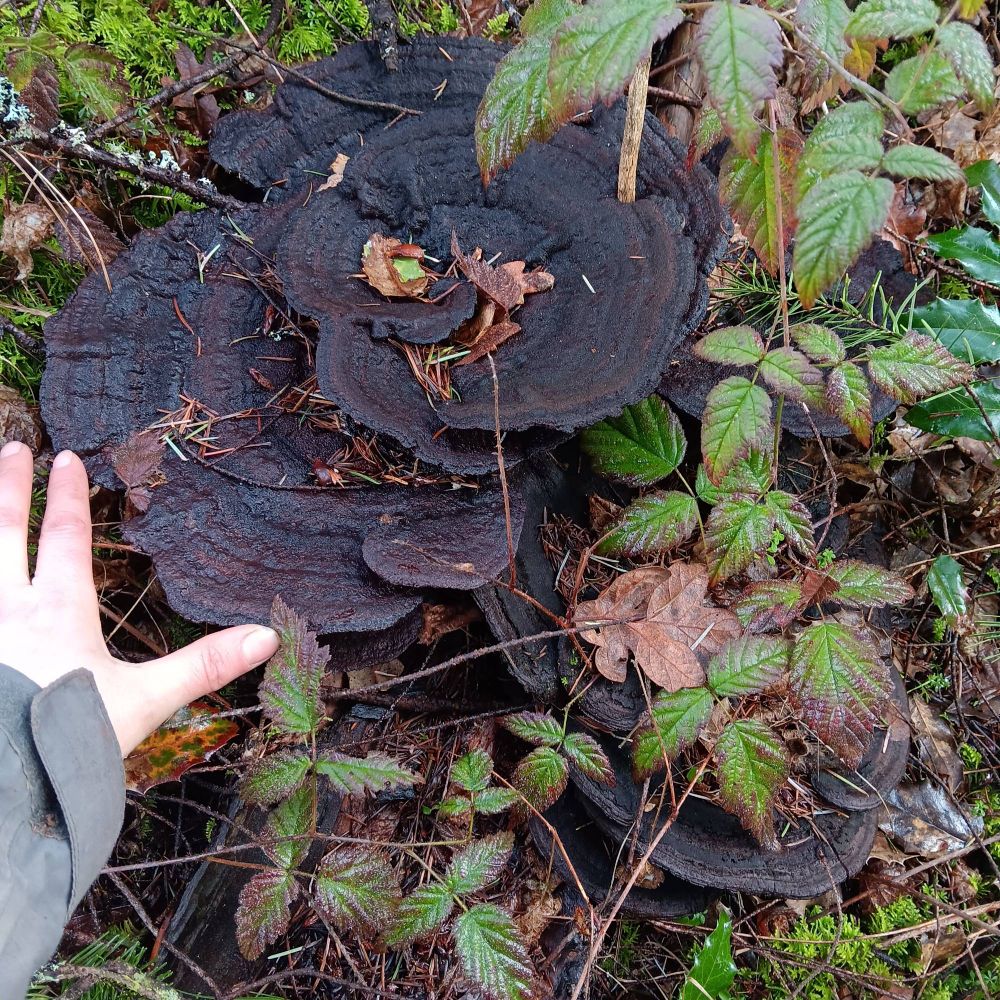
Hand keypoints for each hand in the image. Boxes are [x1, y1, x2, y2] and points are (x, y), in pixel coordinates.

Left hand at [0, 441, 278, 755]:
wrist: (5, 783)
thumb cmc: (69, 739)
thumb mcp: (145, 700)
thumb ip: (204, 665)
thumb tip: (267, 635)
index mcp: (58, 611)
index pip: (66, 537)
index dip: (69, 496)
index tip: (66, 458)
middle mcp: (6, 609)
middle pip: (4, 531)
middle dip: (9, 487)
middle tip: (11, 447)